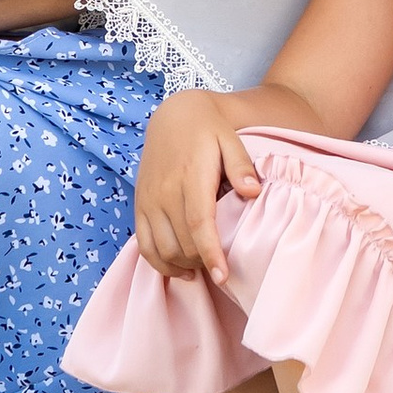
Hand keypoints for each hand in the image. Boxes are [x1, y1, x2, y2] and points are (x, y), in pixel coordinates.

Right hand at [132, 87, 261, 284]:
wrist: (172, 116)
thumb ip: (241, 165)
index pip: (198, 223)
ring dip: (183, 266)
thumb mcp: (230, 139)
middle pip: (182, 242)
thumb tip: (253, 191)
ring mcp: (149, 200)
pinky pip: (144, 245)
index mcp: (190, 175)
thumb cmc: (208, 130)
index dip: (211, 253)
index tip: (223, 276)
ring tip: (204, 269)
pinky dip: (160, 263)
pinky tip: (181, 270)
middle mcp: (164, 191)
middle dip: (203, 263)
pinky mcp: (140, 205)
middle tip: (223, 267)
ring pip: (162, 249)